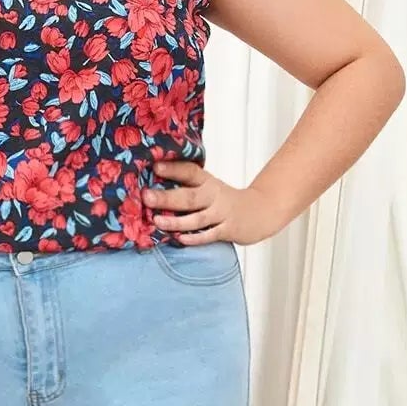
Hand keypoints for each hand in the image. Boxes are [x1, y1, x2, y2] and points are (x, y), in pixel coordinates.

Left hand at [143, 158, 280, 245]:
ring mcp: (221, 213)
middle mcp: (214, 195)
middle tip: (146, 196)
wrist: (260, 212)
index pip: (189, 171)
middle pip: (189, 196)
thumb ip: (187, 186)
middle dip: (166, 197)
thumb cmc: (224, 201)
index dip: (173, 169)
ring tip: (157, 220)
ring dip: (176, 220)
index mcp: (207, 181)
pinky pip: (210, 234)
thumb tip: (150, 185)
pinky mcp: (228, 230)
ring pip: (197, 217)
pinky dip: (196, 238)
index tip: (155, 166)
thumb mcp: (209, 187)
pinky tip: (181, 239)